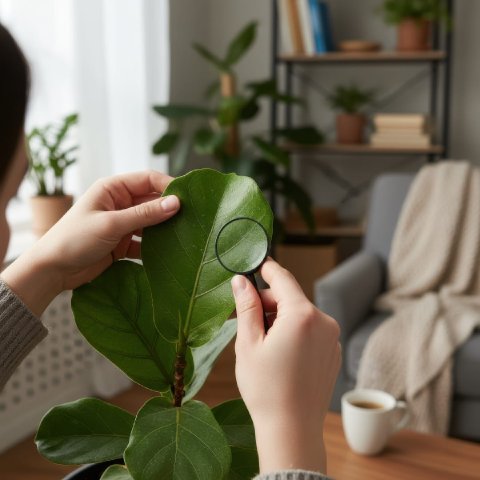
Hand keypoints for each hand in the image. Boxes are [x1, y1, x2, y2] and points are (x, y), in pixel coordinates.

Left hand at [2, 171, 179, 315]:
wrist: (52, 271)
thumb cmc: (74, 240)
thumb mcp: (111, 224)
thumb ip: (145, 214)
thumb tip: (176, 203)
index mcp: (113, 189)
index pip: (148, 180)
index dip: (169, 186)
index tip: (189, 197)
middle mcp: (119, 203)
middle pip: (152, 201)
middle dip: (170, 209)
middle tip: (193, 218)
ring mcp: (122, 224)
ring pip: (152, 223)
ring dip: (165, 229)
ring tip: (184, 236)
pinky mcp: (123, 243)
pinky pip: (145, 242)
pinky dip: (156, 247)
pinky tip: (168, 253)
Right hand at [232, 259, 340, 474]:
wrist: (292, 430)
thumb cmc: (266, 389)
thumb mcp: (248, 343)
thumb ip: (247, 306)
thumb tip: (240, 280)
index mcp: (302, 315)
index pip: (283, 278)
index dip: (266, 270)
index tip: (254, 266)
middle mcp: (324, 321)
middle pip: (291, 297)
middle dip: (266, 302)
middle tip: (241, 315)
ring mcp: (332, 338)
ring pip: (300, 314)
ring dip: (279, 318)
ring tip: (258, 339)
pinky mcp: (332, 352)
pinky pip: (311, 330)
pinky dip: (293, 332)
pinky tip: (277, 352)